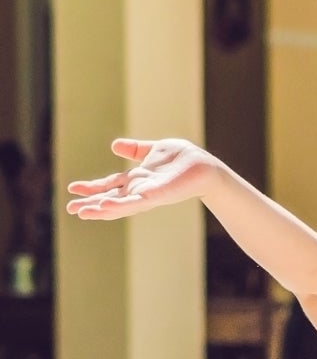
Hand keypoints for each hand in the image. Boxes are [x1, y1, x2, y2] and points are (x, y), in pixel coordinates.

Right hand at [66, 138, 218, 219]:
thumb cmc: (183, 158)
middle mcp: (140, 189)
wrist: (204, 165)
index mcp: (137, 179)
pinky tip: (106, 204)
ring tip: (84, 212)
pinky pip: (137, 201)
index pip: (110, 185)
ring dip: (102, 208)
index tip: (72, 190)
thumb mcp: (153, 150)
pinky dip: (121, 204)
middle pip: (111, 198)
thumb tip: (114, 145)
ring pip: (121, 204)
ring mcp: (148, 194)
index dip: (92, 188)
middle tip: (70, 210)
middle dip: (91, 204)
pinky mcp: (158, 195)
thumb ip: (135, 150)